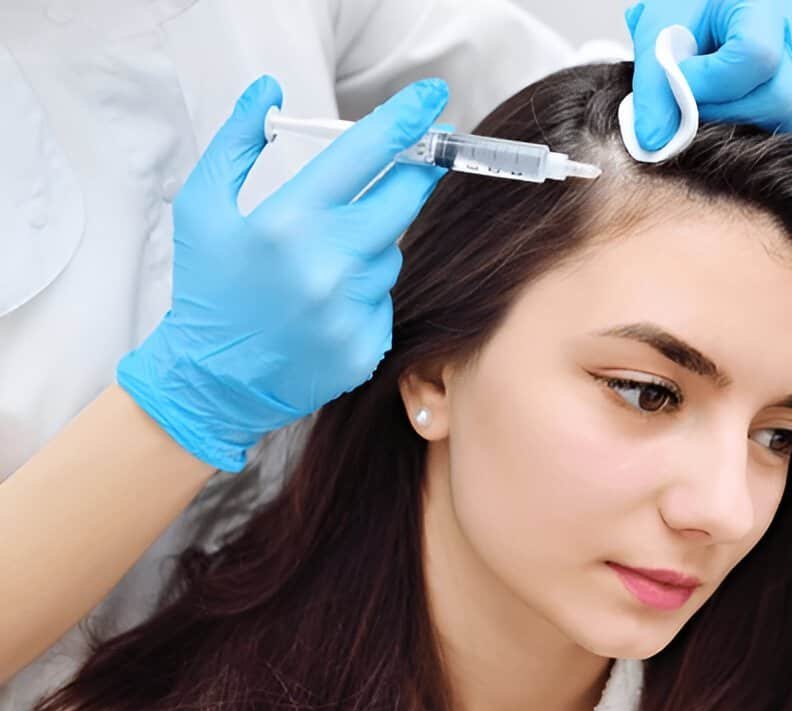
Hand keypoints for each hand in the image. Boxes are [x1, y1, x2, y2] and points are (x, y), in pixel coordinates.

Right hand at [116, 75, 448, 471]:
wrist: (211, 383)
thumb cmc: (207, 289)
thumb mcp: (202, 207)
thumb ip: (236, 143)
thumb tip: (268, 90)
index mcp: (287, 222)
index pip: (366, 155)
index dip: (407, 120)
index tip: (433, 97)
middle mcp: (326, 265)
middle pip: (403, 199)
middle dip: (414, 173)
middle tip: (418, 157)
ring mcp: (350, 310)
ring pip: (392, 253)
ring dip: (371, 244)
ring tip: (323, 263)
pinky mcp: (365, 347)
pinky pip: (384, 299)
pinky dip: (364, 293)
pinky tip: (326, 305)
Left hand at [625, 0, 791, 159]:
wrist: (707, 13)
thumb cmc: (689, 16)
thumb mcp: (660, 32)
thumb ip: (655, 84)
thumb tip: (656, 140)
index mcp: (765, 3)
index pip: (755, 55)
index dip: (711, 84)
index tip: (680, 84)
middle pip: (781, 96)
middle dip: (729, 115)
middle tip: (696, 110)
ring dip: (763, 134)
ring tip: (726, 121)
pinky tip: (758, 140)